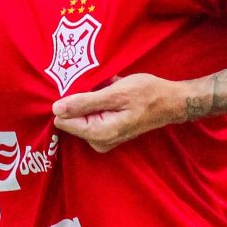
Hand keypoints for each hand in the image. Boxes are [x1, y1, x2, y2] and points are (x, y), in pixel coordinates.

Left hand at [51, 73, 184, 152]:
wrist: (171, 102)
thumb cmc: (147, 94)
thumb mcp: (115, 94)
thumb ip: (84, 103)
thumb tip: (55, 109)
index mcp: (98, 134)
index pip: (64, 121)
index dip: (69, 102)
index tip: (82, 88)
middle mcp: (98, 141)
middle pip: (72, 118)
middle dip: (81, 100)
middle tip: (99, 85)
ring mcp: (103, 138)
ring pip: (82, 114)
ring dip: (91, 98)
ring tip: (107, 87)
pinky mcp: (107, 131)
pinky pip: (92, 114)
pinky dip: (98, 101)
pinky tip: (110, 91)